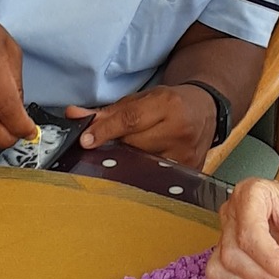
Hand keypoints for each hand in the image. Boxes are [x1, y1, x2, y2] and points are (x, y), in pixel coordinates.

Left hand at [65, 84, 216, 168]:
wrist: (205, 110)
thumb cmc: (169, 104)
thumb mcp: (140, 100)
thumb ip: (106, 111)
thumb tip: (73, 116)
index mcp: (168, 105)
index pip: (130, 120)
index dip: (105, 131)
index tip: (86, 140)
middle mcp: (180, 130)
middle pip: (134, 145)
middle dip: (116, 147)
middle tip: (108, 147)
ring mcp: (187, 154)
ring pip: (144, 165)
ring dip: (129, 163)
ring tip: (127, 156)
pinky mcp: (191, 171)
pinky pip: (158, 178)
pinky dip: (143, 174)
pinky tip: (140, 169)